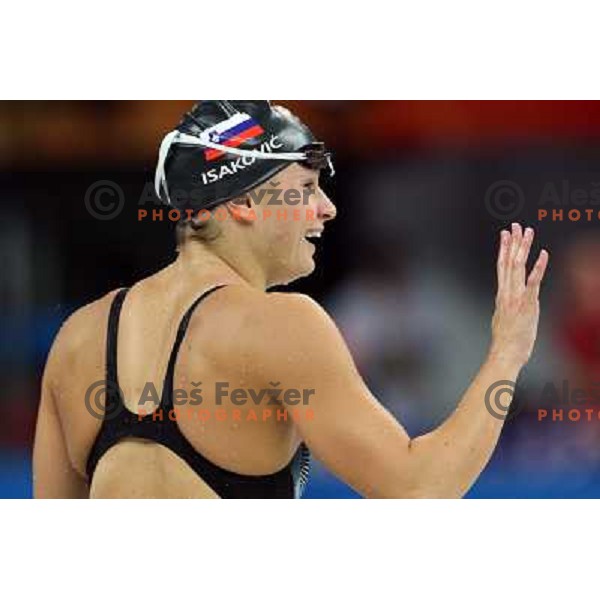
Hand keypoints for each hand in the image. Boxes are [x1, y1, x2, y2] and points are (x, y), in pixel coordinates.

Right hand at [489, 223, 548, 367]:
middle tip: (516, 226)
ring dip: (523, 248)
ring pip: (518, 266)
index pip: (501, 266)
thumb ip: (504, 305)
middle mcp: (507, 292)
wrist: (505, 352)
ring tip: (528, 232)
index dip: (503, 249)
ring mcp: (516, 297)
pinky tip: (543, 254)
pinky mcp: (527, 303)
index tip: (505, 235)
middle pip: (509, 262)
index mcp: (501, 295)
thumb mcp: (501, 318)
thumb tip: (505, 300)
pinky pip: (533, 281)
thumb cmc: (506, 341)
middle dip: (513, 242)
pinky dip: (538, 267)